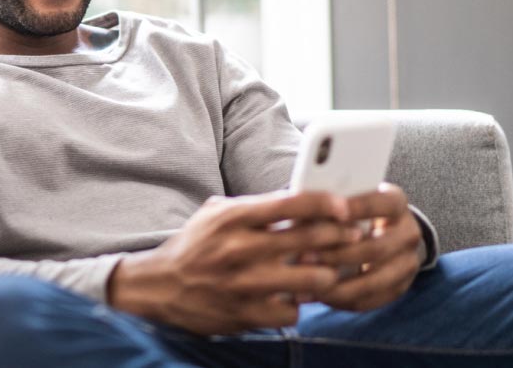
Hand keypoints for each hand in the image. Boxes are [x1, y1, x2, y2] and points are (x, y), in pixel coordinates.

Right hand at [107, 190, 358, 334]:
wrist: (158, 287)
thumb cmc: (195, 245)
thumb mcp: (217, 213)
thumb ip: (257, 206)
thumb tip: (303, 198)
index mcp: (233, 218)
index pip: (291, 203)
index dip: (326, 203)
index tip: (346, 207)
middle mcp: (239, 249)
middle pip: (309, 238)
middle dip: (341, 236)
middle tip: (354, 236)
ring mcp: (243, 284)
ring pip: (311, 279)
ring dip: (326, 274)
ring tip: (327, 271)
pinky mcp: (244, 314)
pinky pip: (292, 312)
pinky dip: (297, 306)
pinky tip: (292, 298)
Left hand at [306, 183, 421, 311]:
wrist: (382, 233)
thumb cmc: (351, 212)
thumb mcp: (345, 201)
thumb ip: (327, 205)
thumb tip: (300, 210)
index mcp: (396, 203)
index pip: (381, 204)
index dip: (357, 209)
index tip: (330, 212)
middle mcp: (409, 233)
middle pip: (376, 248)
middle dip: (338, 255)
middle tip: (304, 258)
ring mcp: (408, 264)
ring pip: (374, 281)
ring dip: (338, 285)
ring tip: (307, 284)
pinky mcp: (400, 289)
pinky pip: (370, 300)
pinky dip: (342, 300)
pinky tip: (318, 296)